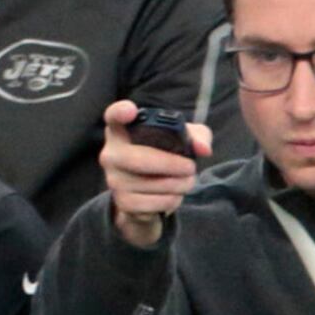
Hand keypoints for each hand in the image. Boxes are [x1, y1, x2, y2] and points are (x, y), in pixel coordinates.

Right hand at [100, 100, 208, 249]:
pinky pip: (149, 203)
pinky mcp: (122, 201)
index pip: (113, 116)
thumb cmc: (165, 156)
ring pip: (147, 184)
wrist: (150, 194)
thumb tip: (203, 149)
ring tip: (187, 181)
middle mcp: (111, 153)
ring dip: (176, 185)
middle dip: (170, 164)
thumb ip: (197, 137)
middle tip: (190, 167)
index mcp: (123, 130)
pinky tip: (174, 195)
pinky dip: (169, 200)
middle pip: (136, 158)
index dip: (120, 112)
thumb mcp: (183, 141)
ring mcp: (113, 179)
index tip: (131, 110)